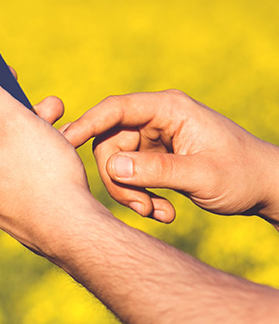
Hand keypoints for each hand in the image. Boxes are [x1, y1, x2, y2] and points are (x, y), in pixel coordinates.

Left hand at [0, 64, 106, 255]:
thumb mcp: (14, 119)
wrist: (72, 230)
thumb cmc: (44, 173)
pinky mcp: (3, 203)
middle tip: (42, 98)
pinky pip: (10, 165)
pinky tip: (57, 143)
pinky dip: (29, 149)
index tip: (2, 69)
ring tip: (58, 115)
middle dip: (11, 104)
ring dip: (27, 124)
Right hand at [61, 90, 278, 225]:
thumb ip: (156, 170)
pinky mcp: (155, 157)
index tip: (64, 143)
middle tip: (140, 208)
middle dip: (119, 179)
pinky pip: (131, 175)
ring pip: (117, 163)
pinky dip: (141, 196)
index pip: (115, 109)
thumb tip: (112, 168)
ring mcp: (155, 138)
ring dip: (131, 193)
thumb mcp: (201, 176)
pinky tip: (163, 212)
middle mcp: (157, 119)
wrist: (268, 189)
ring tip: (157, 214)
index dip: (86, 124)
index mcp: (169, 109)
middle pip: (110, 142)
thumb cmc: (242, 175)